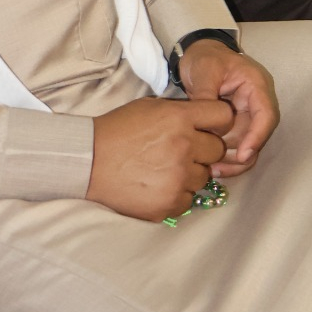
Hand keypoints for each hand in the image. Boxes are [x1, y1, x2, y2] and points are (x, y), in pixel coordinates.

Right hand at [88, 97, 233, 221]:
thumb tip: (206, 119)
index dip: (218, 121)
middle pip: (218, 150)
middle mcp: (184, 146)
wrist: (88, 162)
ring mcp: (178, 177)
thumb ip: (182, 112)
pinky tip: (157, 185)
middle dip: (204, 150)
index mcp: (179, 118)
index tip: (209, 126)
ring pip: (205, 177)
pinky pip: (189, 199)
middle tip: (180, 151)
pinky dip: (177, 194)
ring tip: (163, 169)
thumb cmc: (118, 130)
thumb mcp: (150, 107)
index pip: (223, 115)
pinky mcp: (169, 203)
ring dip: (190, 174)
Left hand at [176, 42, 278, 177]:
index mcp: (256, 85)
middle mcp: (257, 103)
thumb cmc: (205, 59)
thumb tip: (209, 127)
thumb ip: (207, 96)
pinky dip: (229, 160)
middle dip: (238, 151)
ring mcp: (249, 116)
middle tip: (214, 161)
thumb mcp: (205, 71)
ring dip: (233, 160)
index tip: (242, 156)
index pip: (266, 115)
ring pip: (250, 146)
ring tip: (212, 169)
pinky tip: (213, 168)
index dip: (257, 137)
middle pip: (257, 135)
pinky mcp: (239, 127)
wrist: (198, 56)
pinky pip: (240, 148)